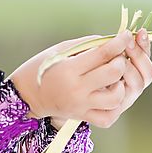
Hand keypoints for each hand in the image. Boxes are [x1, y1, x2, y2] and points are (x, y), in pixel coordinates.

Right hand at [8, 30, 151, 127]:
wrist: (26, 95)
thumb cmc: (41, 68)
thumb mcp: (60, 50)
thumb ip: (87, 45)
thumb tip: (111, 41)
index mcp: (69, 69)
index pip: (103, 53)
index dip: (119, 42)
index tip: (125, 35)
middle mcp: (77, 89)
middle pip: (113, 73)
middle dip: (121, 60)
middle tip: (118, 56)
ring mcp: (81, 105)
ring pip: (115, 98)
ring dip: (121, 85)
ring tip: (115, 78)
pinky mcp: (83, 117)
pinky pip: (108, 116)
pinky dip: (115, 106)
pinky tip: (111, 94)